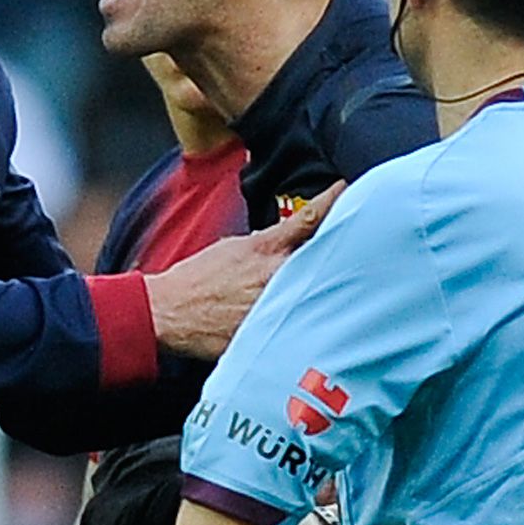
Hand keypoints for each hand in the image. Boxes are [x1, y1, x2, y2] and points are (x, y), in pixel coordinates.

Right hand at [143, 183, 340, 359]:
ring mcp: (275, 307)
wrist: (169, 312)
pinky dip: (305, 320)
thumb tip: (287, 240)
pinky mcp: (270, 335)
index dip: (331, 202)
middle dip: (339, 253)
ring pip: (316, 294)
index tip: (344, 190)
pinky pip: (299, 324)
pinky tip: (312, 322)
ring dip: (325, 290)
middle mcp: (276, 276)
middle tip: (354, 248)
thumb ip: (265, 242)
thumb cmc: (197, 279)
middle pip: (323, 259)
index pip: (307, 219)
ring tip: (336, 291)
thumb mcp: (231, 247)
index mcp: (266, 249)